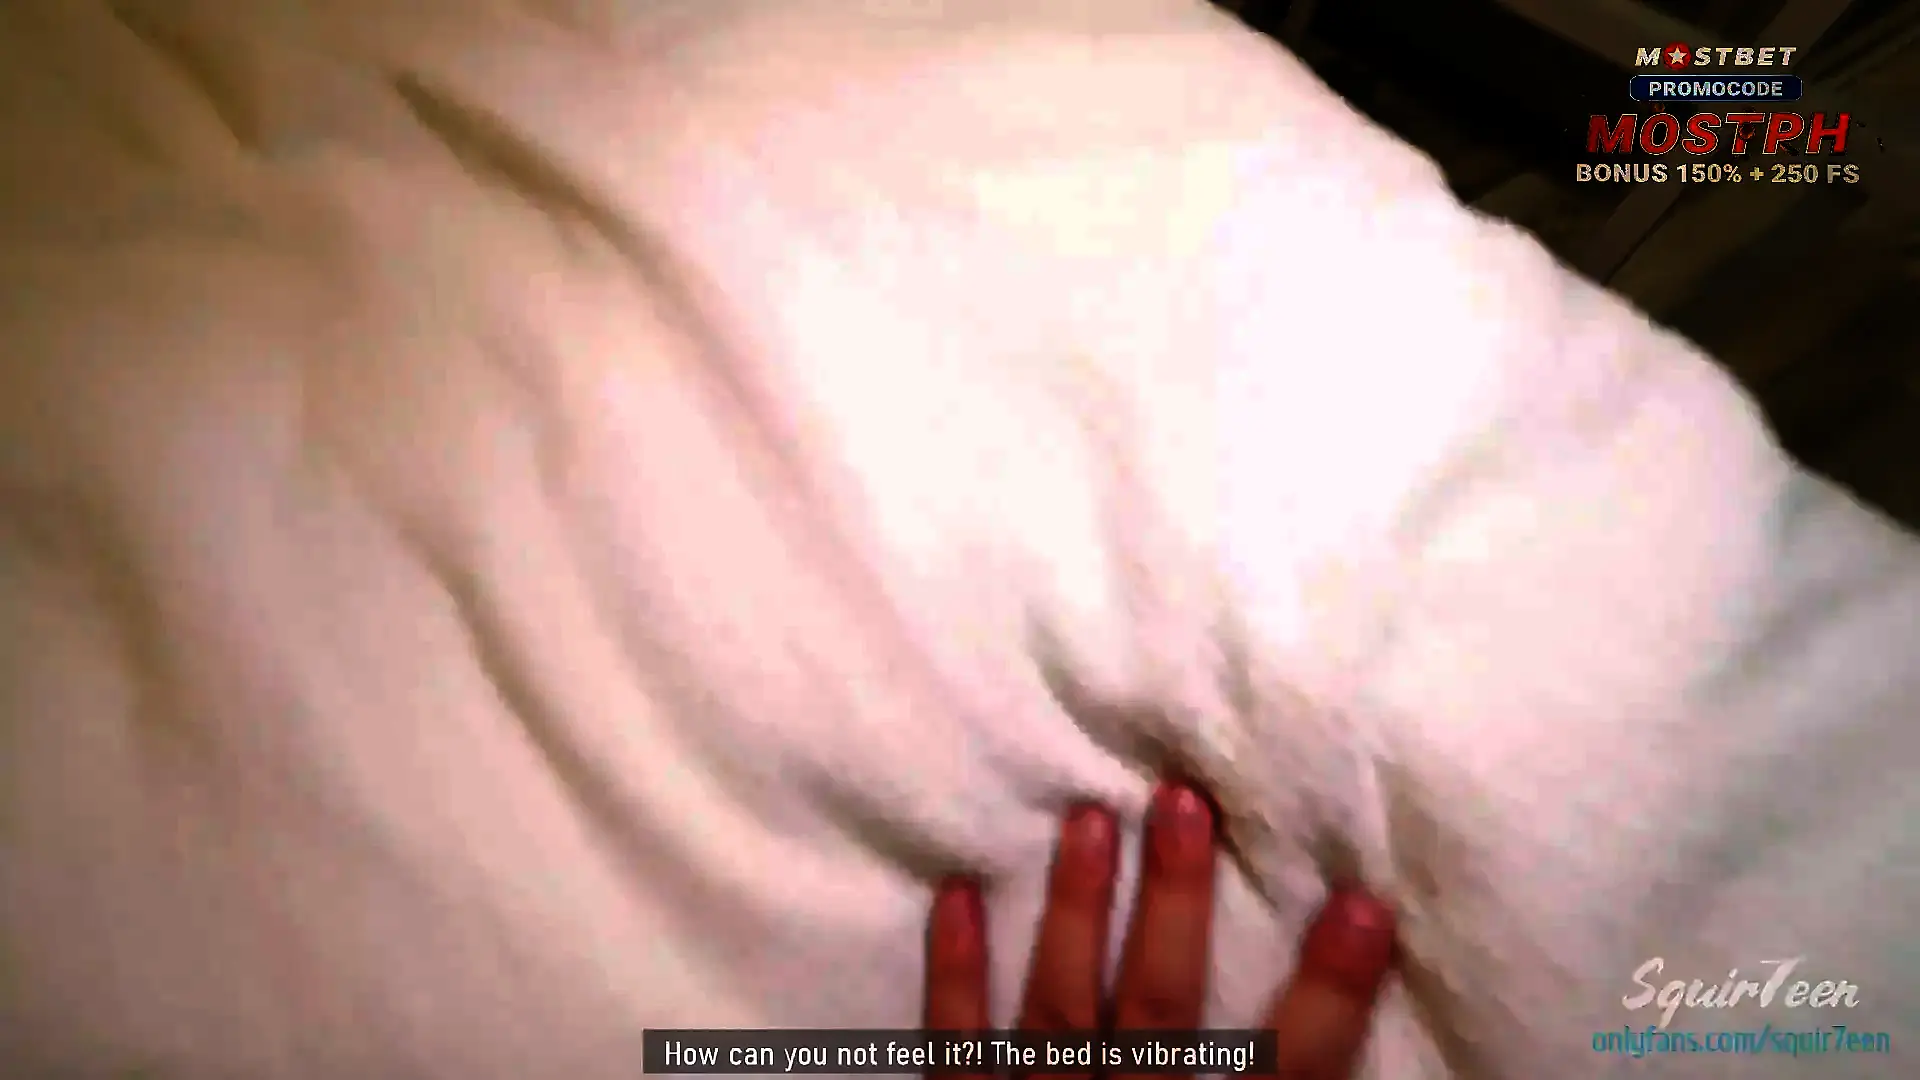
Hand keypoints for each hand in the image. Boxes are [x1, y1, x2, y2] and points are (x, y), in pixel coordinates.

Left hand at [924, 780, 1396, 1078]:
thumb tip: (1349, 954)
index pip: (1292, 1066)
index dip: (1329, 989)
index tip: (1364, 901)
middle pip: (1158, 1005)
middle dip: (1173, 904)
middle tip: (1184, 798)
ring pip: (1058, 1004)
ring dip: (1073, 909)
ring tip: (1086, 816)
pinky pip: (955, 1045)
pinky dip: (952, 973)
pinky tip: (954, 893)